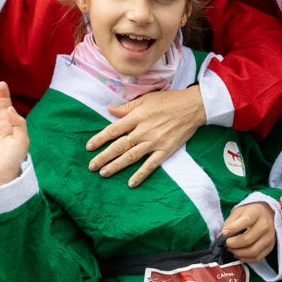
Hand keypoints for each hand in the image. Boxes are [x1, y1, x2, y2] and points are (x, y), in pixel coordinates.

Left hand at [87, 86, 204, 186]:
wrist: (193, 107)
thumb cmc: (168, 101)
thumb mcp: (146, 99)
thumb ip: (127, 107)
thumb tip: (109, 110)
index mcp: (137, 117)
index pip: (114, 129)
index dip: (100, 139)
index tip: (89, 147)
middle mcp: (143, 131)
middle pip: (119, 145)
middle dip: (104, 156)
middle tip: (91, 166)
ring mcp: (154, 142)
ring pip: (131, 156)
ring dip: (116, 166)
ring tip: (104, 173)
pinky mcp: (165, 150)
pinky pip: (151, 165)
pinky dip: (141, 174)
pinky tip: (131, 183)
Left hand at [221, 201, 276, 264]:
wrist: (267, 214)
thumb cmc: (250, 213)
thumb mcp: (238, 211)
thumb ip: (229, 223)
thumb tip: (221, 236)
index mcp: (256, 213)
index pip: (245, 221)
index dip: (233, 229)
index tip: (224, 234)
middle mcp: (265, 225)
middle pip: (248, 240)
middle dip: (233, 244)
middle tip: (226, 244)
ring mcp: (269, 237)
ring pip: (252, 251)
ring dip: (238, 253)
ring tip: (231, 249)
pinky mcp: (270, 247)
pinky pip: (257, 258)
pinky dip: (246, 259)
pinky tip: (239, 254)